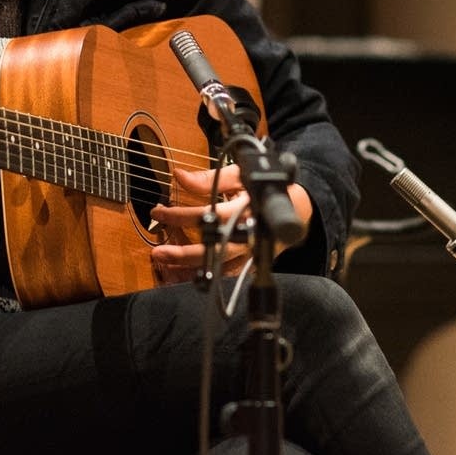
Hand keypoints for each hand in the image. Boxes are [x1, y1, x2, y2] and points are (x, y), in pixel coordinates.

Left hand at [148, 162, 314, 283]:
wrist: (297, 208)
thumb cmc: (260, 189)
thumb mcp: (238, 176)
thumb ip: (209, 178)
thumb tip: (178, 176)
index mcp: (246, 209)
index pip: (210, 215)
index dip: (182, 215)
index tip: (159, 212)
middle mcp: (250, 235)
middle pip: (216, 249)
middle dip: (184, 253)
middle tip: (158, 252)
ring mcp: (251, 254)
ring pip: (221, 268)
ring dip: (192, 270)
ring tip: (166, 268)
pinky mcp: (251, 265)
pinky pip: (227, 277)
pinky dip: (206, 279)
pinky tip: (182, 278)